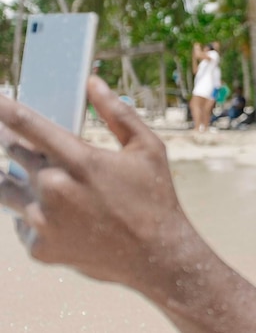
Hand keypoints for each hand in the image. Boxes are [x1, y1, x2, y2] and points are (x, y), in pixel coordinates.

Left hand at [0, 76, 188, 284]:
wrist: (156, 256)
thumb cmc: (156, 199)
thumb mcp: (148, 150)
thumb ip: (119, 114)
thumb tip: (94, 83)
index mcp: (80, 160)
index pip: (27, 124)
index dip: (3, 108)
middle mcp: (54, 189)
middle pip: (13, 153)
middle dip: (17, 146)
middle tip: (36, 150)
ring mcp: (43, 221)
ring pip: (7, 189)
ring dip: (17, 180)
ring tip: (44, 182)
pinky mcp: (40, 247)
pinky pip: (23, 224)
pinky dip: (35, 217)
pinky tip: (63, 218)